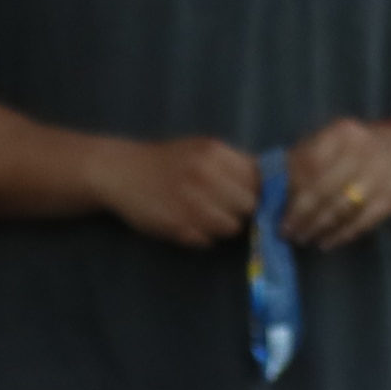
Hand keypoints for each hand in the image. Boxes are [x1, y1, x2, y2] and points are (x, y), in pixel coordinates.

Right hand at [92, 134, 261, 247]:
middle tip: (230, 209)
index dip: (260, 191)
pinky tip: (190, 224)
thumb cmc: (166, 161)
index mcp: (215, 153)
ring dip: (225, 226)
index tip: (255, 197)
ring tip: (208, 217)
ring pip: (232, 226)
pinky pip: (207, 239)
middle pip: (250, 205)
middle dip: (245, 210)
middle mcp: (205, 176)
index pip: (259, 179)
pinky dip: (203, 236)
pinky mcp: (177, 225)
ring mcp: (191, 203)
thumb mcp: (201, 150)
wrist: (119, 171)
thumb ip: (233, 164)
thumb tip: (271, 182)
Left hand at [282, 114, 390, 245]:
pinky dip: (341, 235)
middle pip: (324, 189)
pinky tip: (326, 243)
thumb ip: (302, 161)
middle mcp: (364, 151)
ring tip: (303, 238)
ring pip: (342, 208)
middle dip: (301, 214)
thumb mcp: (329, 144)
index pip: (310, 165)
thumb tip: (270, 188)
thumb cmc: (352, 150)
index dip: (291, 191)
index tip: (275, 210)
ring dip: (318, 227)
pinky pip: (362, 222)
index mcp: (342, 134)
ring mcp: (381, 175)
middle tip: (287, 232)